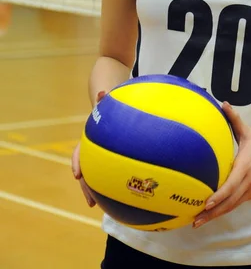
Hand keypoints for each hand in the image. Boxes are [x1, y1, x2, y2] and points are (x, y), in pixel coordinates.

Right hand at [71, 91, 106, 207]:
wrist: (104, 100)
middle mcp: (92, 148)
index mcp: (90, 137)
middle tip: (91, 201)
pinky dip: (113, 182)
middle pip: (86, 169)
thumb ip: (102, 98)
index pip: (79, 151)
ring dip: (95, 189)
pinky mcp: (110, 157)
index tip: (77, 174)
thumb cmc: (106, 100)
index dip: (77, 163)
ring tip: (96, 205)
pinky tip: (124, 194)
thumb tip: (101, 93)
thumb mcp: (103, 99)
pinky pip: (110, 171)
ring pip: (94, 174)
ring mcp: (99, 154)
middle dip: (86, 186)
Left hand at [193, 102, 250, 228]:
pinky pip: (237, 203)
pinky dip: (224, 210)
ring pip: (232, 206)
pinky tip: (212, 214)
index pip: (231, 185)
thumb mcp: (247, 130)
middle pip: (229, 202)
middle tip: (195, 220)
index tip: (205, 203)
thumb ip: (233, 118)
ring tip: (199, 221)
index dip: (218, 196)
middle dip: (212, 213)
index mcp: (245, 167)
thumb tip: (223, 103)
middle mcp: (249, 181)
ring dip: (216, 215)